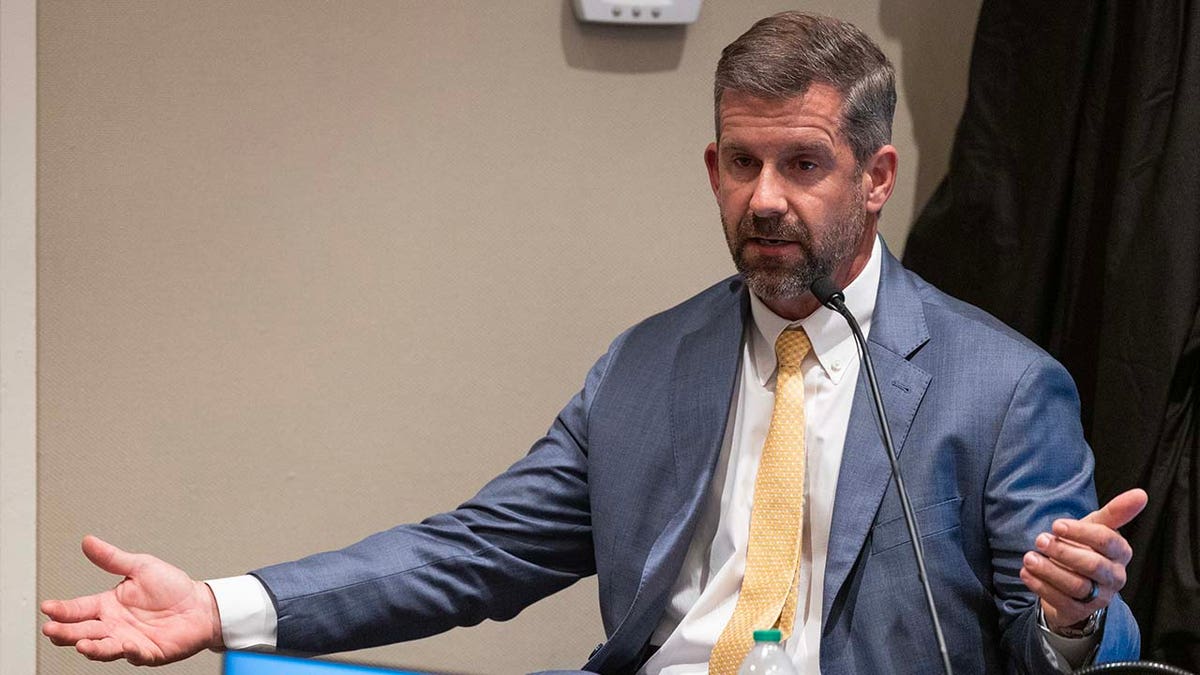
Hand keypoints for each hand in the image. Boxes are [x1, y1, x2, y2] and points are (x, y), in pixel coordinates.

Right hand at [41, 535, 222, 664]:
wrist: (200, 605)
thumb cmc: (172, 587)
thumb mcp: (140, 567)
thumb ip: (112, 558)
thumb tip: (88, 541)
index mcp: (108, 605)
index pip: (78, 608)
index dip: (62, 609)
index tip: (47, 607)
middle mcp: (114, 625)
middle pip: (83, 631)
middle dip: (66, 632)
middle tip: (52, 629)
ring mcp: (128, 641)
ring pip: (103, 647)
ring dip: (91, 647)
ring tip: (81, 643)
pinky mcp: (147, 652)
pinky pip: (136, 654)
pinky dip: (130, 651)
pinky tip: (126, 645)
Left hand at [1019, 488, 1147, 631]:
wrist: (1075, 583)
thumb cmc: (1087, 548)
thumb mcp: (1096, 527)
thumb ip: (1115, 512)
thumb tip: (1141, 493)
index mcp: (1120, 553)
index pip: (1106, 541)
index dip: (1081, 532)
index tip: (1056, 525)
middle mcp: (1114, 577)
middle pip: (1093, 566)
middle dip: (1064, 552)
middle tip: (1040, 540)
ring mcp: (1098, 597)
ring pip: (1076, 586)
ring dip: (1049, 570)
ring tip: (1029, 558)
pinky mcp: (1080, 611)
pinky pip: (1061, 601)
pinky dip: (1040, 586)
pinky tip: (1026, 573)